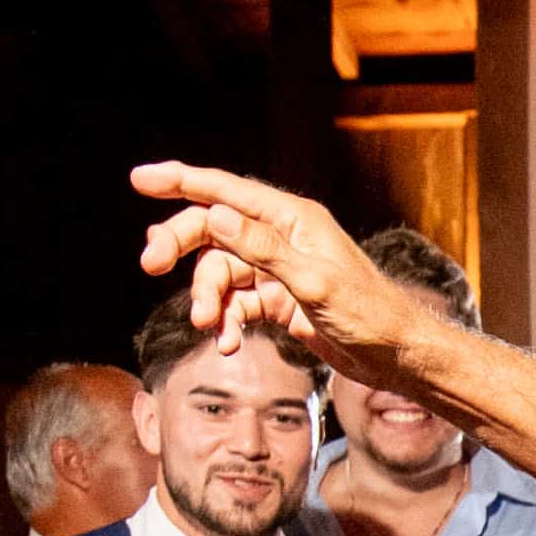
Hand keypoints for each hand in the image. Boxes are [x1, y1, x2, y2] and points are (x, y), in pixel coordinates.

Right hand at [126, 161, 453, 399]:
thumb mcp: (313, 282)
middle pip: (214, 229)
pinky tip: (228, 344)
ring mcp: (279, 269)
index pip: (227, 191)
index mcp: (293, 219)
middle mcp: (283, 237)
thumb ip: (262, 248)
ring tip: (207, 327)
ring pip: (222, 272)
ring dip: (207, 298)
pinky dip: (228, 322)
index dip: (181, 182)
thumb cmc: (369, 315)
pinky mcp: (280, 300)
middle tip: (150, 264)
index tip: (139, 179)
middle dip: (181, 246)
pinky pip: (238, 304)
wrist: (396, 356)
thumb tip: (214, 215)